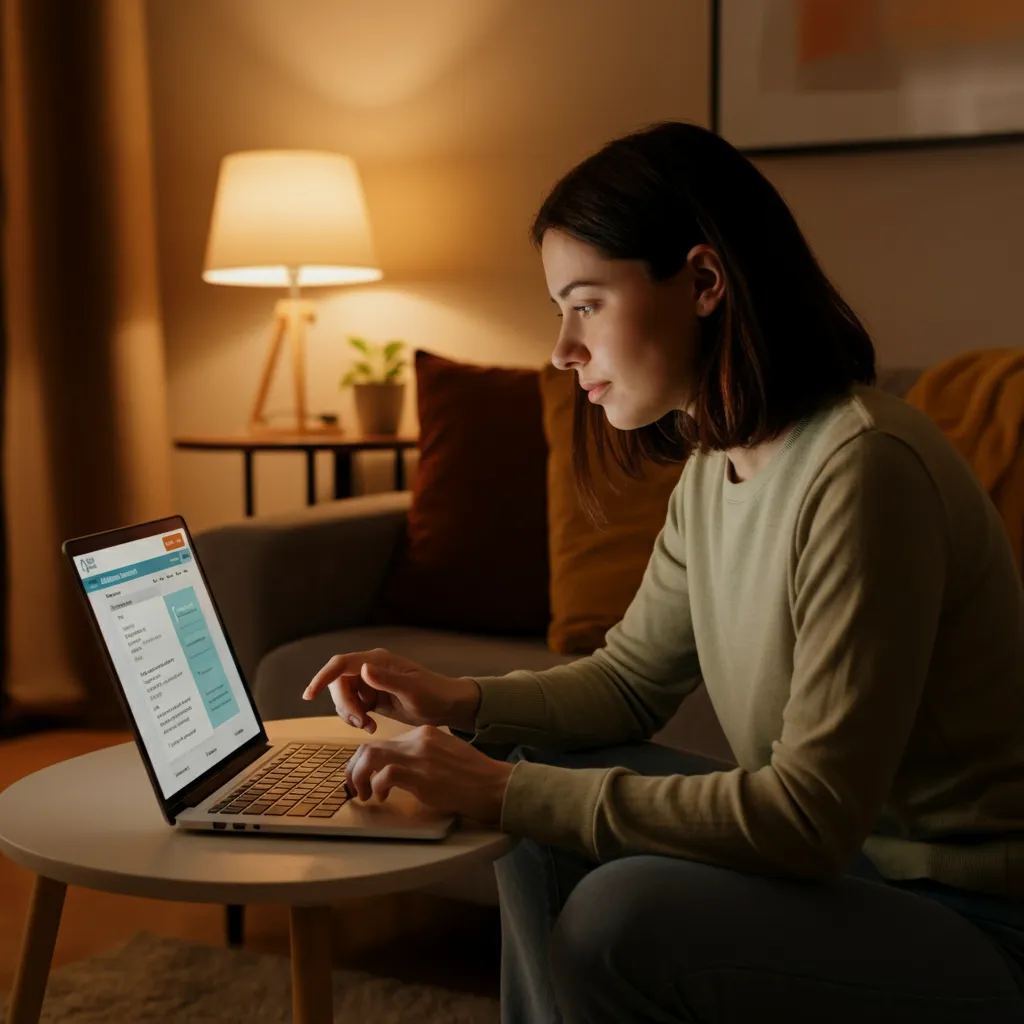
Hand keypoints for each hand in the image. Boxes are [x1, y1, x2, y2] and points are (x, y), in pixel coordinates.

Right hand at [302, 648, 480, 735]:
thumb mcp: (412, 690)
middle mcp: (370, 668)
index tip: (309, 695)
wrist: (446, 705)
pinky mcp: (372, 696)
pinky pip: (352, 706)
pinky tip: (371, 725)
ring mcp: (370, 682)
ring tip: (370, 727)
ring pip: (343, 697)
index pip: (341, 664)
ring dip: (350, 714)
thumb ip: (387, 680)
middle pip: (339, 684)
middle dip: (345, 706)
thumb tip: (363, 669)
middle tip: (362, 724)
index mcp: (378, 660)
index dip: (322, 677)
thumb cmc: (434, 695)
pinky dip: (356, 718)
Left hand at [345, 725, 513, 824]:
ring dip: (359, 777)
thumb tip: (396, 771)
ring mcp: (419, 755)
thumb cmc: (473, 777)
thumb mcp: (445, 755)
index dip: (367, 761)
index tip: (363, 776)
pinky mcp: (421, 774)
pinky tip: (382, 797)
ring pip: (371, 756)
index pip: (384, 742)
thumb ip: (422, 756)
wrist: (494, 785)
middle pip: (370, 747)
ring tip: (362, 794)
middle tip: (353, 787)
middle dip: (355, 768)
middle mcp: (419, 739)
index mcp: (425, 733)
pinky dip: (377, 787)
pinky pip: (385, 775)